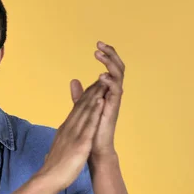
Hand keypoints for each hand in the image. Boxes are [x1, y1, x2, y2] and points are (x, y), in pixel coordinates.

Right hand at [36, 81, 107, 189]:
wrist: (48, 178)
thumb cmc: (53, 168)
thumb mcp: (57, 149)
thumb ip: (60, 141)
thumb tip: (60, 138)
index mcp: (65, 129)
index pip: (76, 110)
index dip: (84, 97)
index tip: (92, 87)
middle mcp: (69, 128)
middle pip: (81, 107)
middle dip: (91, 92)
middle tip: (100, 78)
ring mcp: (75, 134)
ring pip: (86, 111)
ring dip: (94, 96)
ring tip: (102, 83)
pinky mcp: (81, 142)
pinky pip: (89, 125)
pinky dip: (95, 112)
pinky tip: (100, 101)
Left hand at [70, 41, 124, 157]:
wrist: (94, 149)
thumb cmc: (91, 129)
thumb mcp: (83, 107)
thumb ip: (80, 94)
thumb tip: (74, 80)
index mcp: (107, 90)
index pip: (111, 67)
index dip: (107, 55)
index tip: (98, 44)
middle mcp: (112, 93)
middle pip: (118, 68)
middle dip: (110, 54)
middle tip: (100, 44)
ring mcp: (114, 100)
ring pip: (119, 76)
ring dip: (110, 63)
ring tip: (100, 55)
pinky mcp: (113, 109)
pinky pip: (116, 92)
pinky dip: (110, 82)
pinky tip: (102, 76)